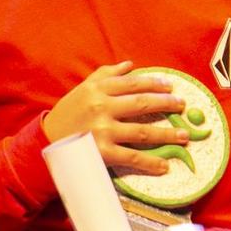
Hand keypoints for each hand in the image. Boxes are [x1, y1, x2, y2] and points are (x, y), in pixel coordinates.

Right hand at [42, 62, 186, 175]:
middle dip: (166, 104)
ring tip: (184, 136)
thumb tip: (131, 65)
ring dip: (167, 134)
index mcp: (97, 89)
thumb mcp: (83, 89)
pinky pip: (132, 157)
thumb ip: (106, 75)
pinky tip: (164, 166)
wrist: (46, 142)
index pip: (132, 83)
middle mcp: (101, 107)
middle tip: (183, 106)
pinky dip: (151, 162)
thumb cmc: (68, 114)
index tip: (171, 86)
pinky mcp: (102, 152)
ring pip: (142, 132)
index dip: (154, 83)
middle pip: (142, 104)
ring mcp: (103, 131)